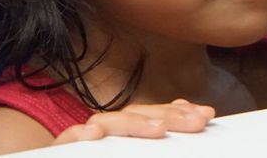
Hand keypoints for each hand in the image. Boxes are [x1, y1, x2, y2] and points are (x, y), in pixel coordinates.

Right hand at [52, 99, 214, 144]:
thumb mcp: (133, 155)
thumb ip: (154, 146)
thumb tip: (184, 113)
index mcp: (122, 135)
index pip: (151, 117)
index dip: (177, 114)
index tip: (206, 115)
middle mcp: (103, 134)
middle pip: (134, 115)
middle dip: (167, 116)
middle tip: (195, 121)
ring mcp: (82, 142)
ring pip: (106, 123)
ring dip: (132, 124)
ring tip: (159, 130)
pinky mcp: (60, 151)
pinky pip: (68, 141)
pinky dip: (79, 136)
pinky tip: (94, 134)